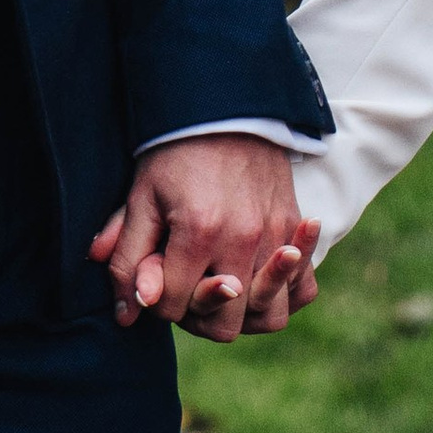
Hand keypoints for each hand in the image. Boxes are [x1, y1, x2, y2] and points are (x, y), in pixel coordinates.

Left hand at [89, 138, 318, 339]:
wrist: (225, 106)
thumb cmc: (175, 152)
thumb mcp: (141, 198)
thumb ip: (128, 258)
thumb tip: (128, 315)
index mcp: (198, 232)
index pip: (173, 306)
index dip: (156, 301)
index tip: (153, 275)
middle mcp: (242, 239)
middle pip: (224, 325)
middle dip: (198, 318)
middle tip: (185, 289)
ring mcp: (275, 234)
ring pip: (270, 317)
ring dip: (244, 315)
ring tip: (222, 290)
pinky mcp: (294, 225)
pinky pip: (304, 288)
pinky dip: (285, 293)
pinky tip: (258, 279)